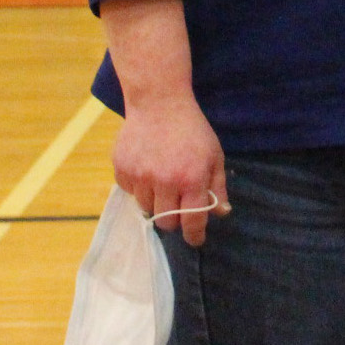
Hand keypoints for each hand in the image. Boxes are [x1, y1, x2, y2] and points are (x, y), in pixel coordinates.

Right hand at [112, 92, 229, 244]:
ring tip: (163, 181)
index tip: (196, 241)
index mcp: (191, 178)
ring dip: (156, 202)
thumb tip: (222, 213)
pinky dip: (139, 188)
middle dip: (174, 220)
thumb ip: (218, 185)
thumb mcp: (214, 154)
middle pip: (165, 222)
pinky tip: (147, 169)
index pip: (192, 220)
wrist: (159, 103)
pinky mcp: (122, 170)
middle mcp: (164, 181)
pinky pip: (130, 193)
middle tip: (179, 206)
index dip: (195, 235)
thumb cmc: (192, 129)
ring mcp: (140, 176)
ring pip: (146, 209)